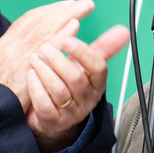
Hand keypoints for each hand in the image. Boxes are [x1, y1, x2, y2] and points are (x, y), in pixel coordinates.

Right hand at [0, 0, 92, 94]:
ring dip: (65, 15)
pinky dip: (62, 34)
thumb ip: (13, 56)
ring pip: (44, 29)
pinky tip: (75, 25)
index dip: (47, 12)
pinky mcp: (27, 67)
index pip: (28, 21)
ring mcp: (18, 55)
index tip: (65, 5)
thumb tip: (31, 50)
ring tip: (83, 7)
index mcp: (5, 44)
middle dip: (61, 9)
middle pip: (39, 21)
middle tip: (82, 2)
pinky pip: (47, 47)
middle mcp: (11, 45)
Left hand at [24, 26, 129, 151]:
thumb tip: (123, 31)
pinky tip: (31, 75)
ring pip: (59, 91)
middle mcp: (87, 99)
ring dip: (44, 72)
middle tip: (43, 48)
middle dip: (57, 60)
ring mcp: (71, 113)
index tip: (67, 40)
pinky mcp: (54, 122)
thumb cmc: (70, 85)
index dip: (83, 53)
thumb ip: (102, 47)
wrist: (55, 118)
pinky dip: (36, 88)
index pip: (98, 68)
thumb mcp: (86, 66)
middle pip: (75, 78)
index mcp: (98, 83)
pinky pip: (45, 106)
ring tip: (34, 59)